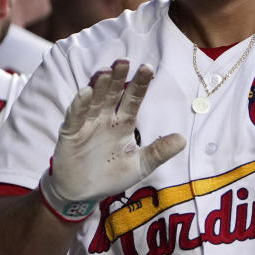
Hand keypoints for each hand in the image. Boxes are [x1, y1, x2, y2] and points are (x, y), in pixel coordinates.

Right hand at [40, 60, 184, 220]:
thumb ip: (158, 152)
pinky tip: (85, 91)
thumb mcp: (140, 165)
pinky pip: (76, 116)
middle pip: (113, 93)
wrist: (82, 194)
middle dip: (119, 77)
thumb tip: (183, 140)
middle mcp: (106, 118)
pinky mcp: (71, 133)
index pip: (133, 99)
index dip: (140, 84)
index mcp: (123, 122)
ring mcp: (88, 124)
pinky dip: (80, 104)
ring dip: (99, 85)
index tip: (148, 68)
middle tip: (124, 61)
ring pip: (94, 100)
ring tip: (107, 71)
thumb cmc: (111, 176)